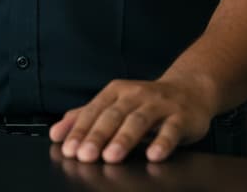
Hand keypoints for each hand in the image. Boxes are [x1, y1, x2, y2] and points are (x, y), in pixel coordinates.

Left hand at [48, 76, 213, 163]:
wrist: (189, 89)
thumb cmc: (146, 101)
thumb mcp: (114, 104)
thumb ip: (85, 116)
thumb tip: (56, 133)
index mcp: (116, 91)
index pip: (94, 110)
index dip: (80, 130)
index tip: (69, 148)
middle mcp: (136, 95)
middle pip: (114, 115)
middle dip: (98, 135)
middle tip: (85, 155)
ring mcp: (159, 104)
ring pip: (139, 120)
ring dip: (124, 139)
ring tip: (111, 156)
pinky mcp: (181, 117)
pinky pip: (171, 130)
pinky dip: (162, 142)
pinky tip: (154, 155)